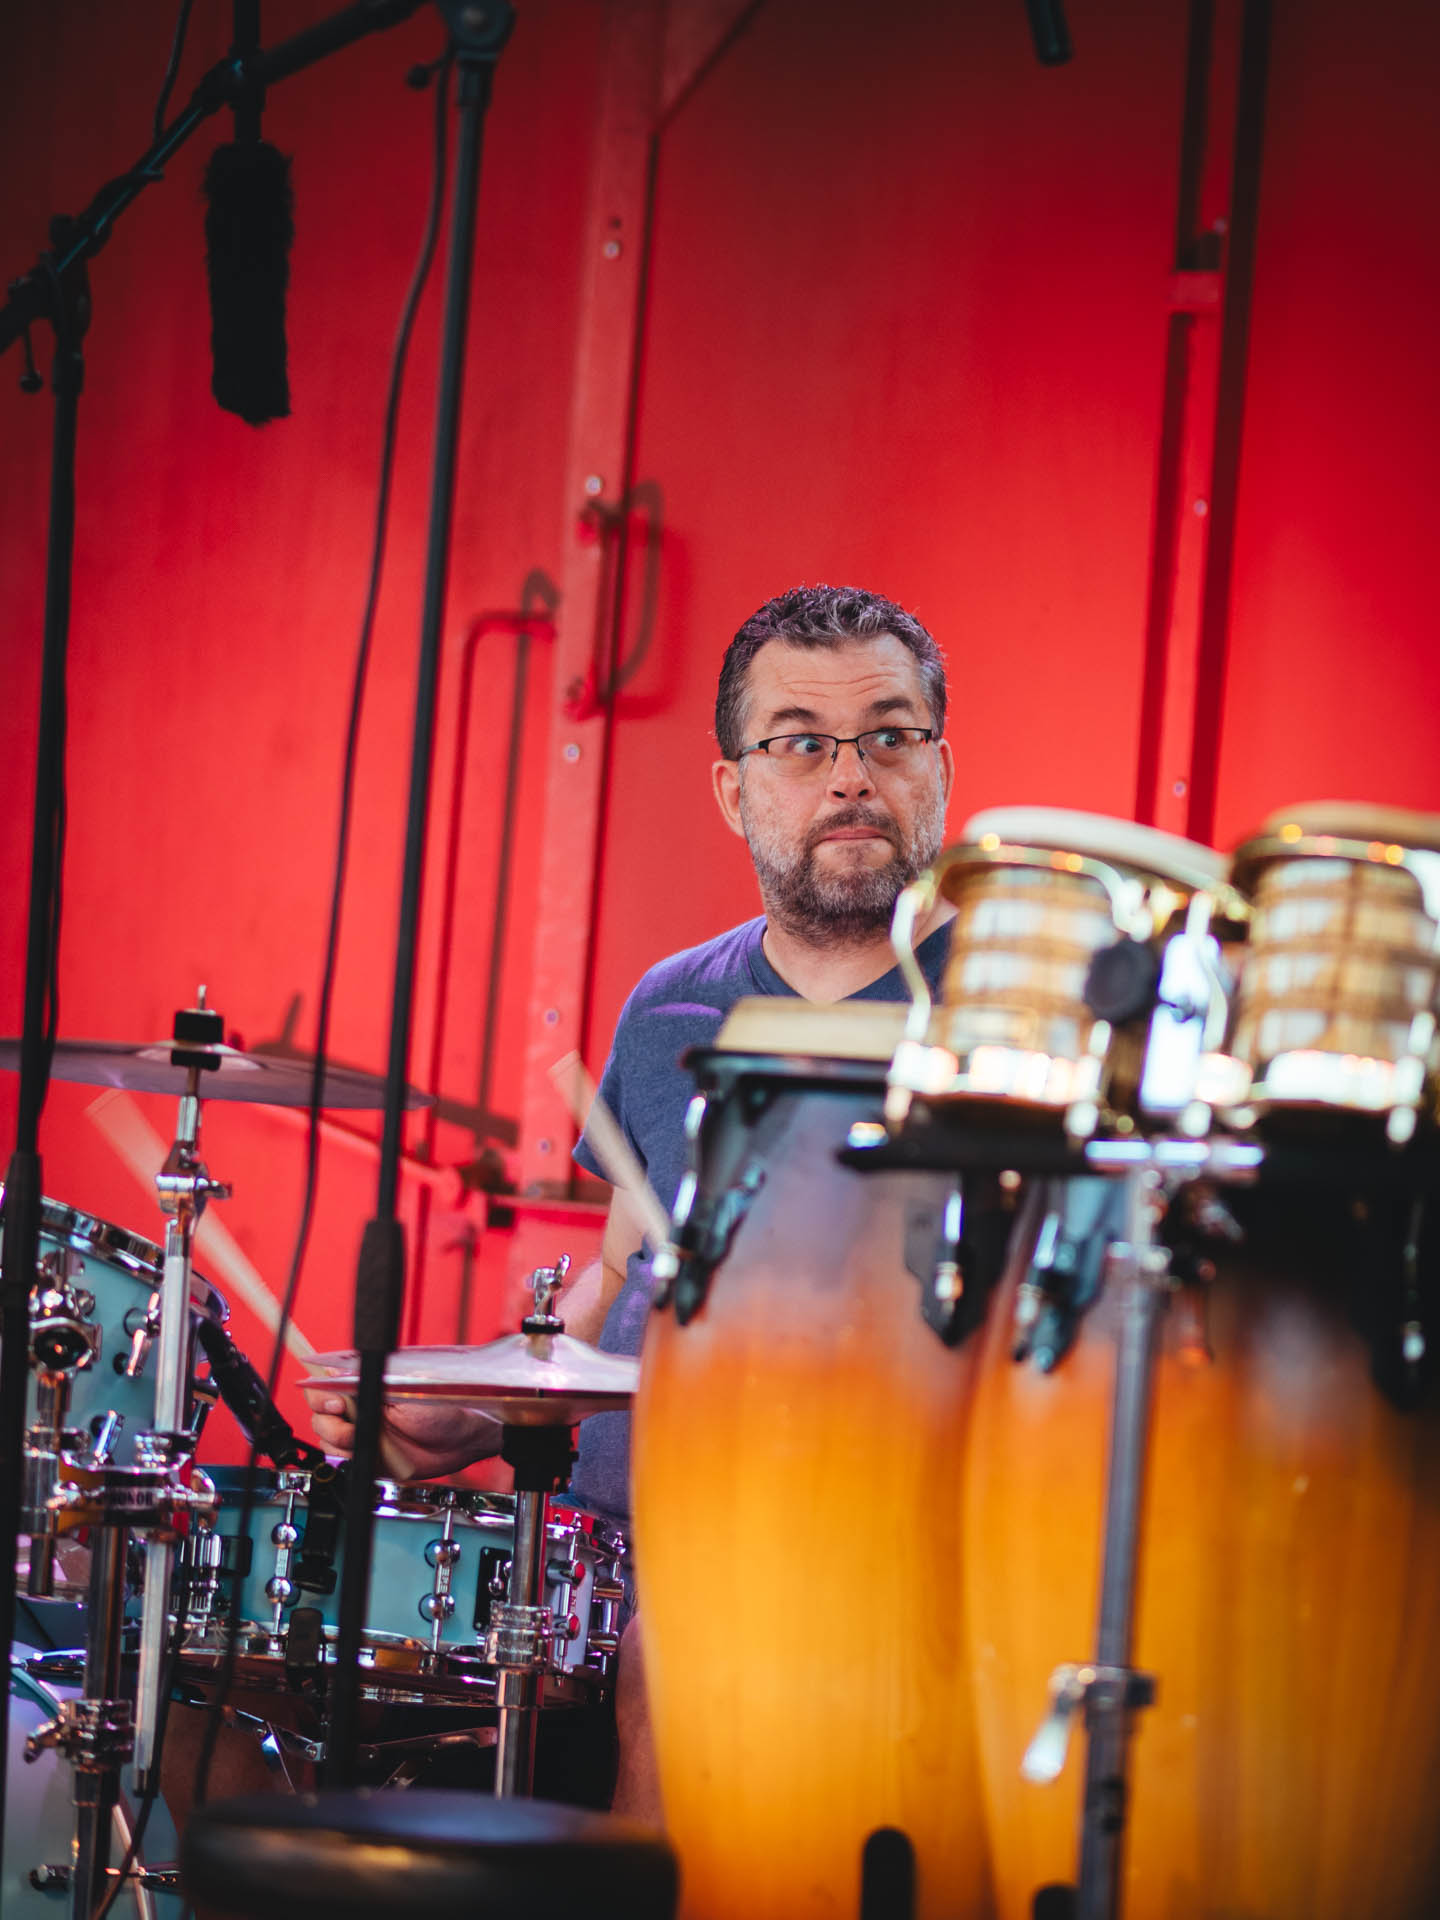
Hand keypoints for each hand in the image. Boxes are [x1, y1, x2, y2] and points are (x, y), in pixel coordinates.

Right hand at [302, 1374, 498, 1482]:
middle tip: (353, 1425)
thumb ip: (370, 1383)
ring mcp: (363, 1431)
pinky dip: (349, 1460)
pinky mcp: (369, 1455)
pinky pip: (343, 1460)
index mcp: (367, 1383)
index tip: (337, 1404)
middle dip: (330, 1421)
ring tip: (370, 1440)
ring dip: (341, 1442)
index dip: (323, 1396)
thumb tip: (337, 1375)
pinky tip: (369, 1455)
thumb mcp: (405, 1389)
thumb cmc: (444, 1405)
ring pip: (327, 1438)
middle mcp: (361, 1406)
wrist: (465, 1438)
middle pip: (320, 1413)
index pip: (325, 1384)